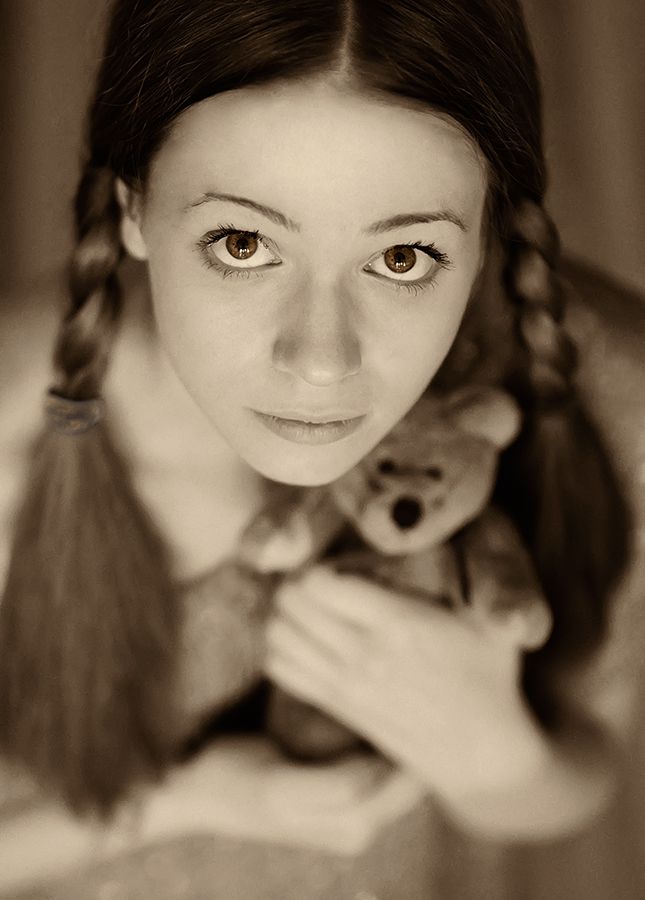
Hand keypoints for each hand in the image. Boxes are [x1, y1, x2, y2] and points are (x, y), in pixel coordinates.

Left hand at [264, 564, 550, 800]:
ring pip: (280, 636)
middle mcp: (365, 652)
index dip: (320, 567)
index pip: (323, 584)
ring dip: (285, 616)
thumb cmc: (488, 675)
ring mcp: (347, 683)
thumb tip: (434, 543)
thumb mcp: (486, 618)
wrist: (480, 750)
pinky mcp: (339, 706)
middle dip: (296, 585)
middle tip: (314, 584)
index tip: (335, 567)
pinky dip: (281, 650)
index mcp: (399, 622)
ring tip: (305, 610)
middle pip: (293, 604)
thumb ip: (462, 580)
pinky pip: (283, 671)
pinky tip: (302, 641)